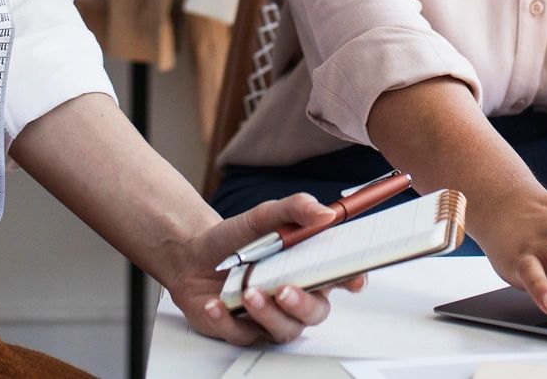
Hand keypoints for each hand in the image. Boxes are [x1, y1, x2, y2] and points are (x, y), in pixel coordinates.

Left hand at [161, 193, 365, 345]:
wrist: (192, 255)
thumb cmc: (234, 239)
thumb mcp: (263, 216)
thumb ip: (295, 210)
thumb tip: (324, 213)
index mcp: (306, 268)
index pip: (339, 276)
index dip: (352, 279)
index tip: (354, 279)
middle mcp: (293, 296)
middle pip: (315, 313)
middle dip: (302, 304)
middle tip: (285, 290)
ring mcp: (269, 318)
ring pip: (283, 329)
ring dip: (268, 314)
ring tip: (248, 293)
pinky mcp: (241, 331)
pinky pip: (242, 335)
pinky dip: (227, 320)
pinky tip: (216, 304)